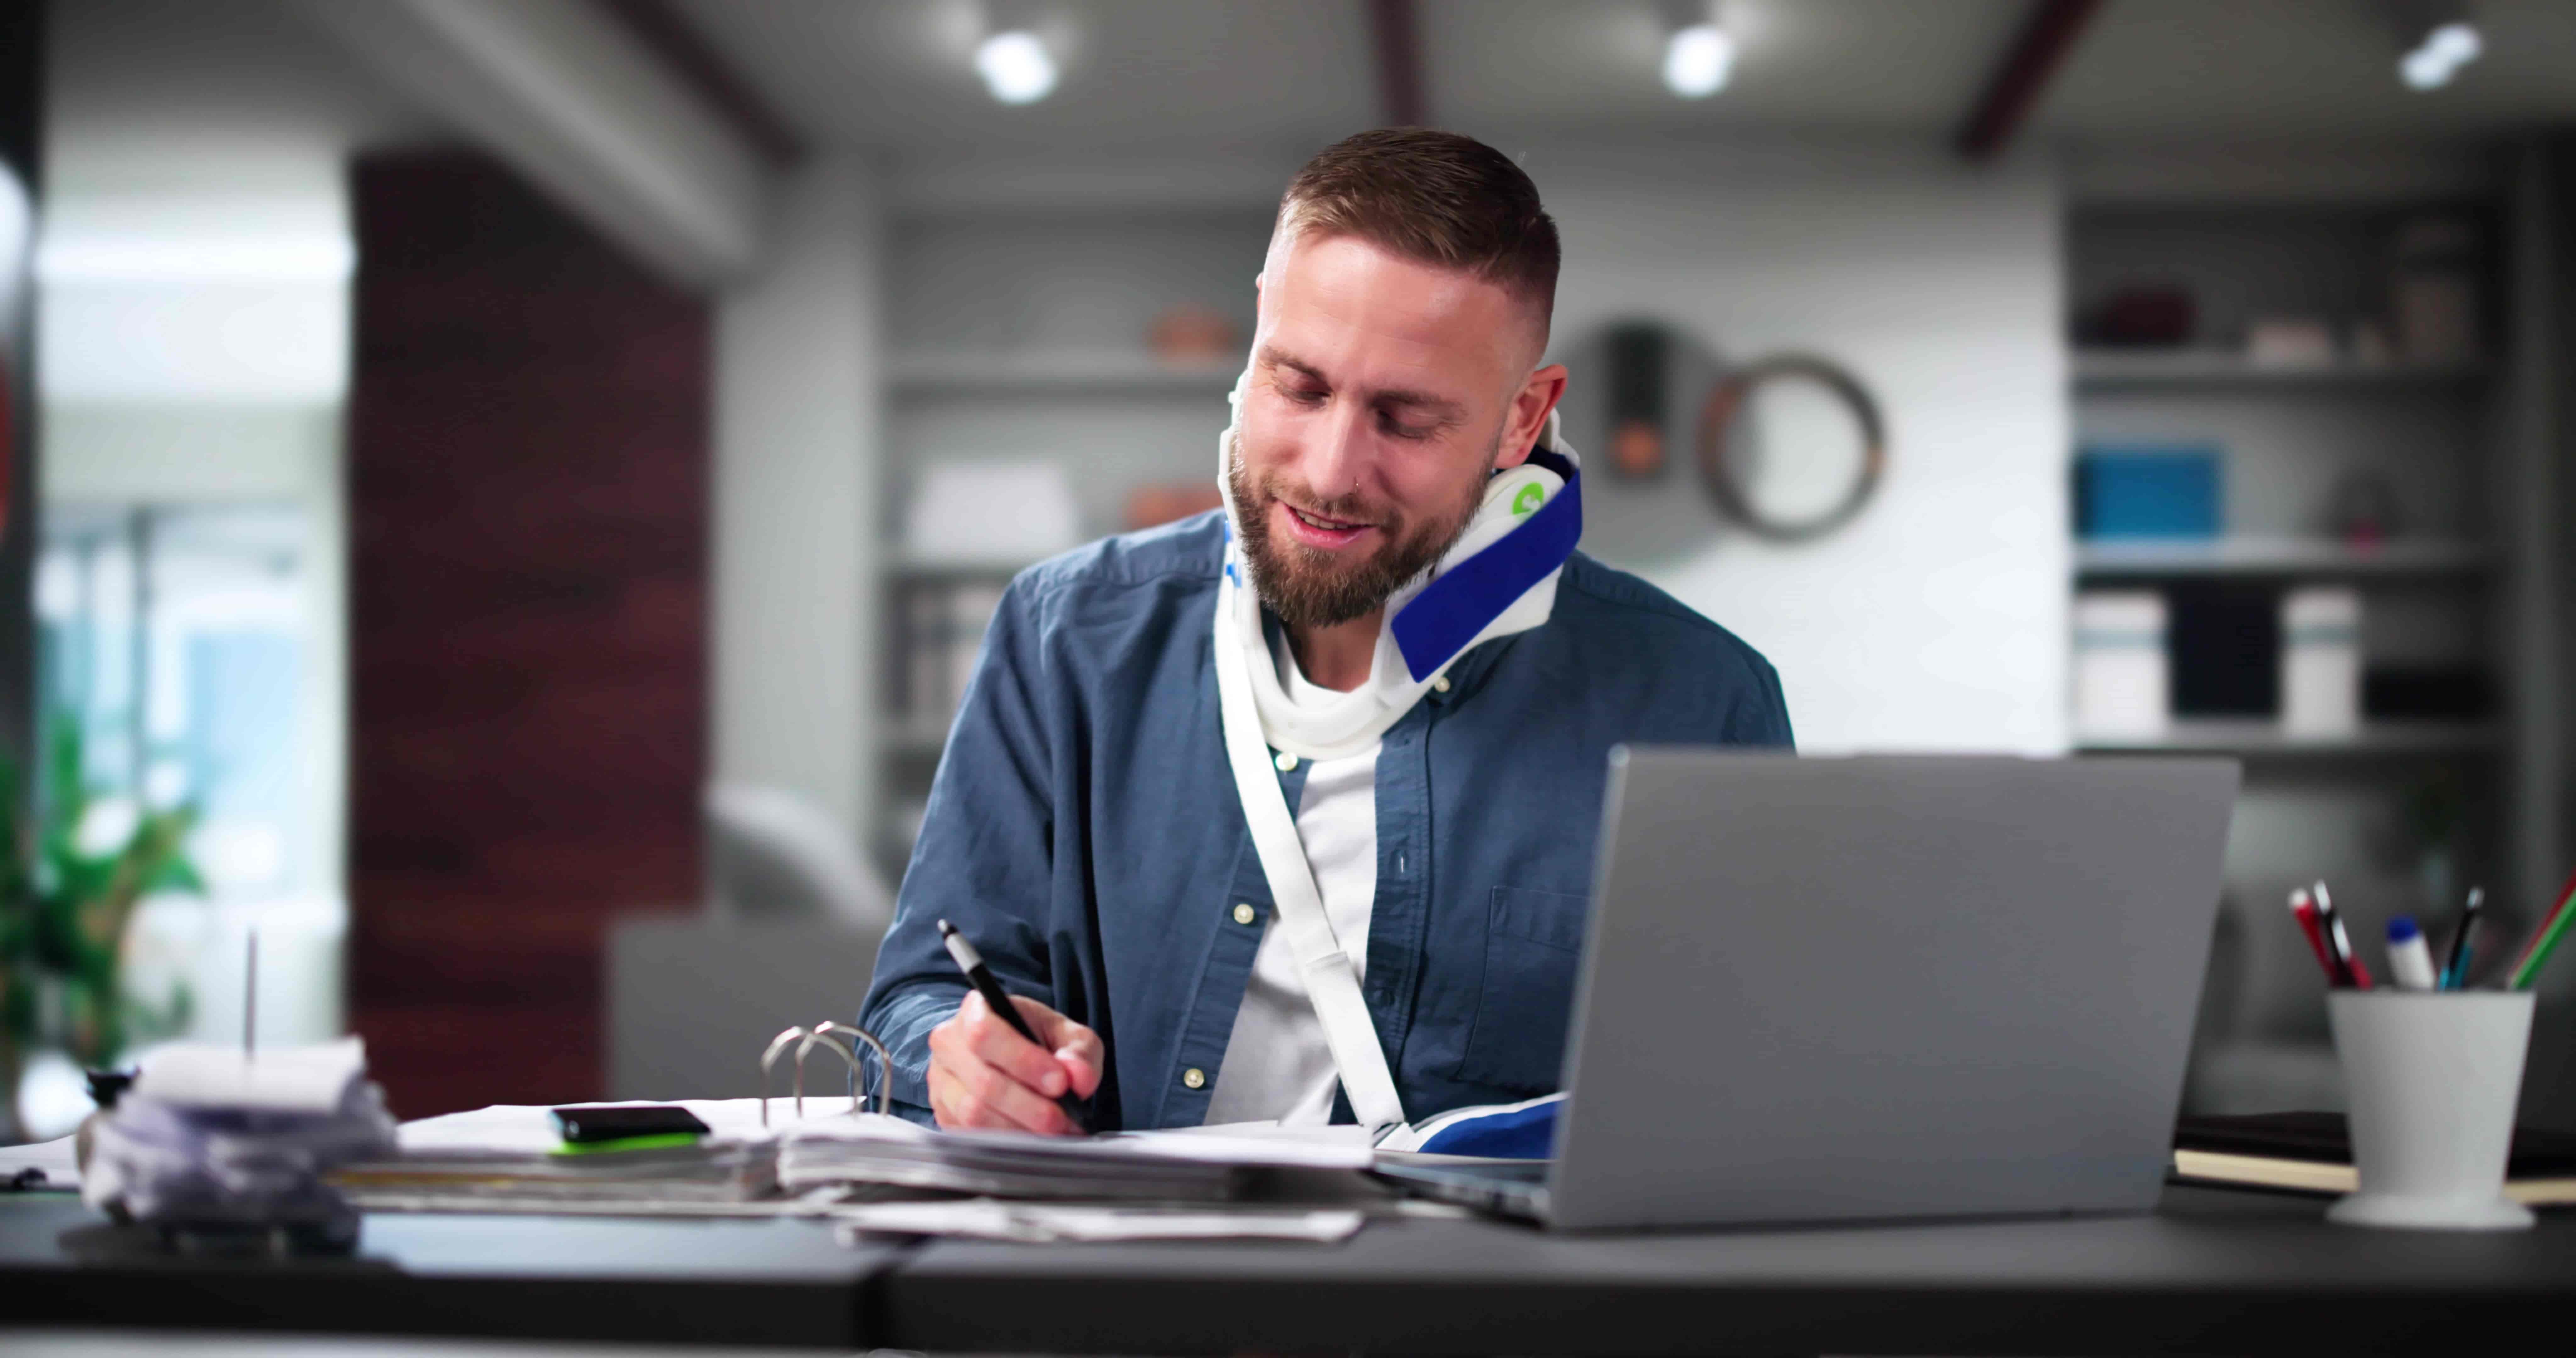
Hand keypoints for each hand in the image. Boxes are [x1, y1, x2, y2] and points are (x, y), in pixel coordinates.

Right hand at [926, 991, 1102, 1134]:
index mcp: (976, 1010)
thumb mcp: (1068, 1035)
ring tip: (1055, 1131)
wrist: (1013, 1057)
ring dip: (1020, 1129)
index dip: (1023, 1060)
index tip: (1059, 1081)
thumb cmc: (1038, 1041)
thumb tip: (1077, 1076)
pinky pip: (970, 1135)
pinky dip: (1006, 1142)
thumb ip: (1079, 1051)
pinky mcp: (943, 1114)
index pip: (985, 1033)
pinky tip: (1034, 1139)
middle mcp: (949, 1044)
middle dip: (1030, 1106)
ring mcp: (941, 1082)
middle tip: (1064, 1118)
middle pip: (982, 1082)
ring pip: (974, 1114)